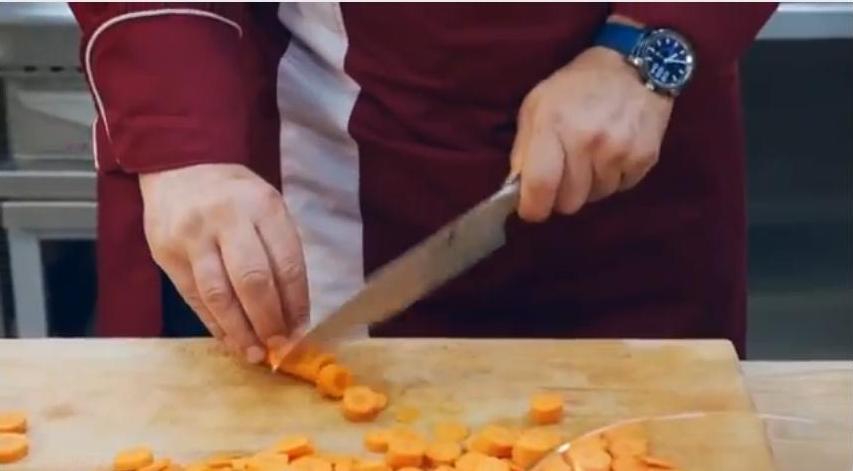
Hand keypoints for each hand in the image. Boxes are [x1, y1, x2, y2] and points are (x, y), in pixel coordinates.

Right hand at [140, 163, 307, 362]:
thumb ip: (280, 253)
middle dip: (269, 321)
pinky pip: (194, 298)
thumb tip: (292, 314)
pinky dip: (214, 324)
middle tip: (279, 346)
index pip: (286, 264)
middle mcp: (227, 219)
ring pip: (219, 295)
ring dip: (240, 331)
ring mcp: (193, 237)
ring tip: (255, 353)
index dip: (296, 303)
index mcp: (263, 206)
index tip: (301, 329)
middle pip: (253, 281)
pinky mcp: (166, 253)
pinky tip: (230, 340)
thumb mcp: (267, 208)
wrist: (180, 168)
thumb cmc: (235, 195)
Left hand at [510, 46, 673, 220]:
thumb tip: (518, 190)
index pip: (540, 186)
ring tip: (591, 156)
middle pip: (569, 202)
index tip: (532, 210)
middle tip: (564, 174)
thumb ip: (523, 150)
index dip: (533, 208)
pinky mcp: (644, 158)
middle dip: (562, 195)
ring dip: (589, 185)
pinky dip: (613, 178)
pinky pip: (621, 188)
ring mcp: (619, 151)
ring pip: (595, 197)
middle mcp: (587, 140)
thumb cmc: (575, 87)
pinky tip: (612, 153)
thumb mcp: (537, 106)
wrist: (633, 64)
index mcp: (554, 126)